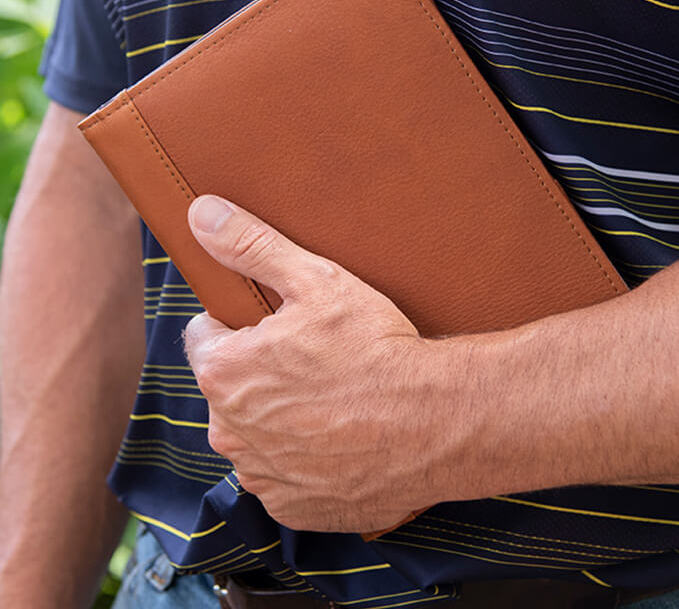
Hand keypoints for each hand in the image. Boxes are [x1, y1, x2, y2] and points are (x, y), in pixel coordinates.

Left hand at [184, 195, 457, 532]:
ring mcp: (261, 474)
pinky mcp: (293, 506)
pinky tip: (340, 437)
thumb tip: (201, 214)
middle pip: (229, 387)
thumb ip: (251, 245)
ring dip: (279, 417)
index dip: (240, 323)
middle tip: (313, 358)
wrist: (436, 421)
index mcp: (224, 372)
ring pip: (255, 432)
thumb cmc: (375, 349)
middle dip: (259, 371)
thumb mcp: (315, 280)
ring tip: (330, 398)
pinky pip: (283, 473)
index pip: (205, 335)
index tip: (278, 324)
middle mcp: (229, 431)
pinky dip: (303, 457)